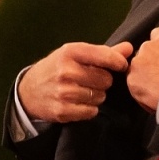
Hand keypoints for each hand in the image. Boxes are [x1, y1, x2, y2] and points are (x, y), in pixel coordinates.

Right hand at [18, 42, 132, 123]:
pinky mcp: (63, 111)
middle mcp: (67, 71)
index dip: (118, 62)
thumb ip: (104, 52)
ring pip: (100, 97)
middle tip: (91, 80)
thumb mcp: (75, 54)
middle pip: (106, 80)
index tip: (120, 65)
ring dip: (96, 96)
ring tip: (82, 91)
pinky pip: (92, 112)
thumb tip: (129, 48)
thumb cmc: (56, 69)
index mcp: (71, 52)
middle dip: (103, 81)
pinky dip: (89, 109)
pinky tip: (78, 102)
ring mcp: (64, 92)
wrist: (28, 92)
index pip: (105, 56)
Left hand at [126, 28, 158, 113]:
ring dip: (143, 76)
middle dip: (149, 62)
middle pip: (144, 52)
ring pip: (136, 68)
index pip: (156, 34)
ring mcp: (137, 63)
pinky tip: (152, 96)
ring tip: (157, 88)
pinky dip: (140, 90)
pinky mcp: (132, 80)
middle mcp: (148, 47)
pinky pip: (134, 84)